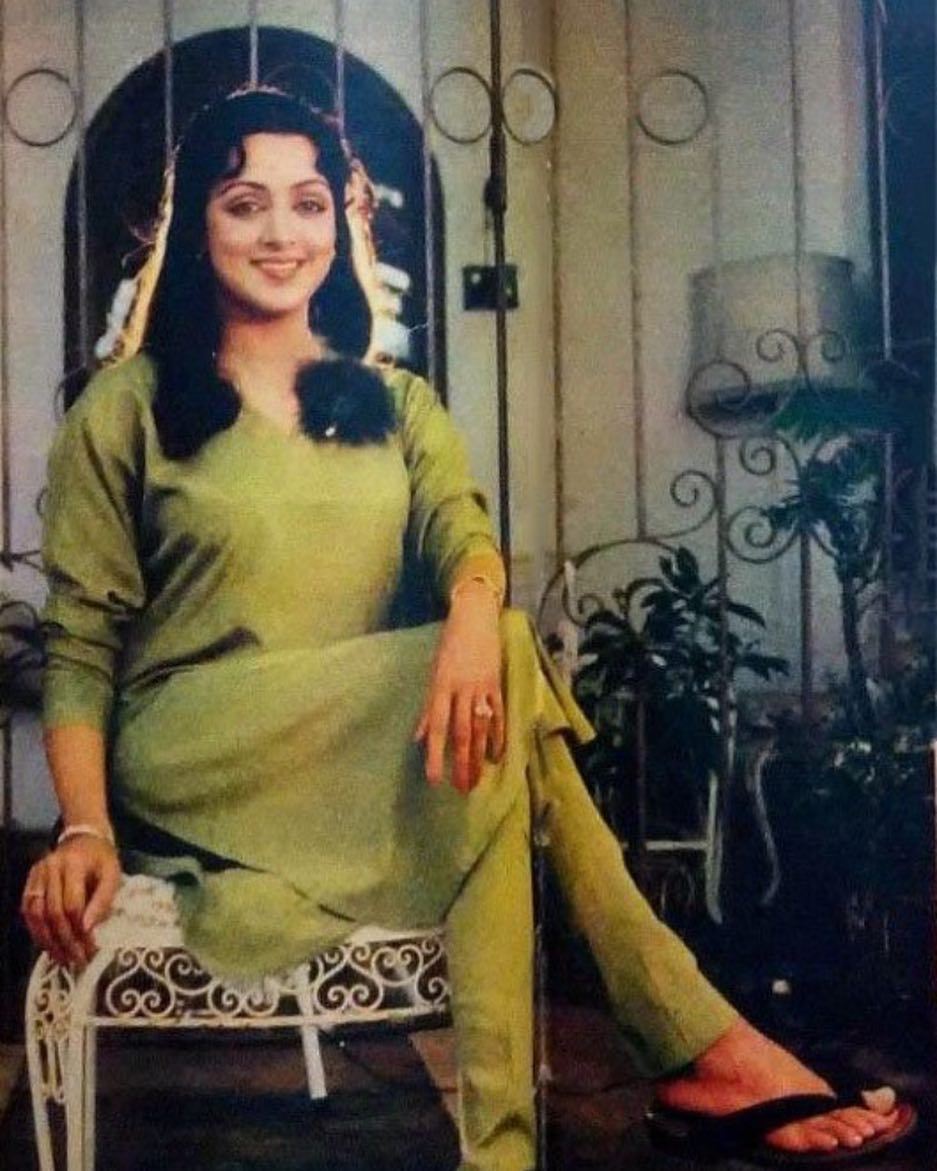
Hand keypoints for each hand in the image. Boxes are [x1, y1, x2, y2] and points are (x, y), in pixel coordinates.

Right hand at [20, 835, 120, 967]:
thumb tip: (88, 929)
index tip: (90, 949)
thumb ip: (103, 900)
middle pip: (52, 912)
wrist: (84, 838)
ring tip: (62, 959)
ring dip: (47, 941)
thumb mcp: (112, 874)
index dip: (80, 929)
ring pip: (35, 915)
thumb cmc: (101, 859)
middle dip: (65, 940)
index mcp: (74, 864)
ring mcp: (36, 874)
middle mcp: (50, 868)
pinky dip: (37, 931)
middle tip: (77, 960)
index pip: (72, 904)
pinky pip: (27, 911)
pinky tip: (48, 945)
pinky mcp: (29, 881)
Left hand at [414, 586, 505, 793]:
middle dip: (461, 763)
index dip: (434, 755)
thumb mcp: (432, 673)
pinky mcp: (497, 683)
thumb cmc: (449, 645)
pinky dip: (497, 736)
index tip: (434, 779)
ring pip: (481, 728)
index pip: (436, 728)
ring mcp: (481, 687)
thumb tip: (417, 737)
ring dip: (478, 756)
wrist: (475, 616)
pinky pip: (498, 714)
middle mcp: (461, 689)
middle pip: (461, 733)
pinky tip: (496, 755)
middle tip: (462, 789)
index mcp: (441, 687)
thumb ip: (427, 708)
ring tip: (477, 779)